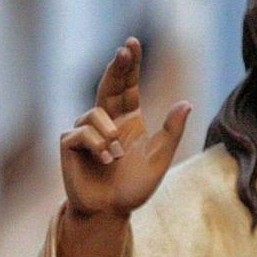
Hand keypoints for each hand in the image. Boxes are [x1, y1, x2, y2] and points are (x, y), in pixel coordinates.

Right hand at [60, 36, 191, 219]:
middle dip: (117, 66)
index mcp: (128, 120)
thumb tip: (187, 103)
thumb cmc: (134, 188)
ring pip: (95, 113)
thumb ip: (171, 131)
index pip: (128, 85)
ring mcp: (86, 132)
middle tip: (126, 48)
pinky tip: (104, 161)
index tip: (132, 43)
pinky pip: (82, 133)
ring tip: (116, 156)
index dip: (130, 65)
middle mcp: (106, 121)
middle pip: (108, 84)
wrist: (110, 213)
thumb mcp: (160, 159)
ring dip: (110, 134)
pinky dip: (97, 146)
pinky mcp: (69, 144)